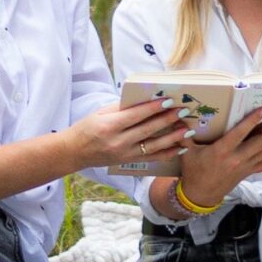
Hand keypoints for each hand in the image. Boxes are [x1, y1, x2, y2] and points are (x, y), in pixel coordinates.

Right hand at [67, 97, 189, 171]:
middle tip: (183, 111)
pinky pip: (152, 158)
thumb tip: (146, 99)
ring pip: (153, 146)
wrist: (74, 152)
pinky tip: (181, 148)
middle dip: (167, 120)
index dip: (153, 108)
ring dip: (173, 138)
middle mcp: (118, 142)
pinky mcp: (128, 162)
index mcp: (109, 126)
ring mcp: (124, 154)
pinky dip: (168, 153)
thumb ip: (122, 107)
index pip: (135, 115)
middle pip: (148, 130)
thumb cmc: (87, 128)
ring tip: (187, 130)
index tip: (168, 100)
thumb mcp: (100, 113)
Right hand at [176, 109, 261, 207]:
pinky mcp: (247, 173)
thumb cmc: (193, 171)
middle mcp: (236, 159)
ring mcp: (244, 167)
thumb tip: (179, 117)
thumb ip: (186, 135)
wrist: (199, 195)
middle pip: (261, 144)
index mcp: (221, 151)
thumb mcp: (187, 152)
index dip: (252, 121)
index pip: (239, 133)